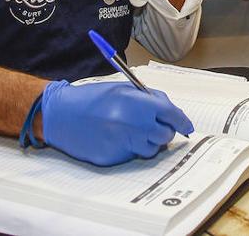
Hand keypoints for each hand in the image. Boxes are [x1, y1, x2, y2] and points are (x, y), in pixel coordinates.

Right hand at [39, 81, 193, 165]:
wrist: (62, 115)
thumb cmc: (92, 100)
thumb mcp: (123, 89)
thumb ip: (148, 99)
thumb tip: (170, 111)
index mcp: (136, 103)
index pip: (171, 114)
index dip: (182, 121)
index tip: (186, 127)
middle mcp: (133, 124)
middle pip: (165, 134)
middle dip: (164, 131)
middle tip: (155, 127)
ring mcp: (123, 143)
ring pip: (151, 149)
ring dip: (148, 141)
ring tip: (132, 131)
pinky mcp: (114, 158)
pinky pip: (133, 157)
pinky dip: (131, 149)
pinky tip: (117, 139)